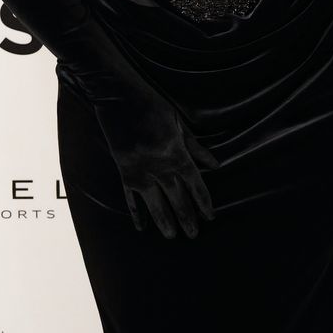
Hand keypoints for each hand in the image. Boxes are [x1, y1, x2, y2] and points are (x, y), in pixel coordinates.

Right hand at [83, 75, 220, 239]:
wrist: (117, 96)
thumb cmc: (151, 104)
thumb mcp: (178, 122)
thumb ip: (195, 147)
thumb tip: (214, 166)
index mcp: (175, 153)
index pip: (194, 184)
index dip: (203, 202)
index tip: (210, 217)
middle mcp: (158, 166)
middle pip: (176, 198)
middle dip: (187, 218)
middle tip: (194, 235)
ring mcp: (138, 170)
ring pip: (154, 203)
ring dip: (164, 221)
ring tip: (172, 236)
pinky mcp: (122, 170)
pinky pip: (130, 197)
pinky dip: (136, 213)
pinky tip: (141, 227)